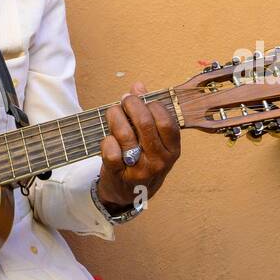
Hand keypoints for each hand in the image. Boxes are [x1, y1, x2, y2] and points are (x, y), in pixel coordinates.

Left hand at [97, 84, 180, 211]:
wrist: (130, 193)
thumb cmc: (144, 159)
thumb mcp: (154, 140)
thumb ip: (147, 111)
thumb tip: (138, 86)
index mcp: (172, 150)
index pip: (166, 121)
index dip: (152, 104)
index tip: (141, 97)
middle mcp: (159, 161)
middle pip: (145, 124)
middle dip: (131, 105)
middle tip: (124, 100)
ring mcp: (139, 170)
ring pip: (125, 134)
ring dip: (115, 117)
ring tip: (113, 112)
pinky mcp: (119, 174)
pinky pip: (111, 151)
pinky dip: (107, 140)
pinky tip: (109, 138)